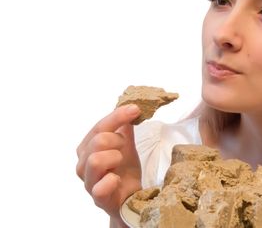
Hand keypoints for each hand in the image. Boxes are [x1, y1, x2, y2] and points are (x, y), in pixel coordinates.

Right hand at [76, 104, 142, 222]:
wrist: (130, 196)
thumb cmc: (124, 169)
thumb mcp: (125, 144)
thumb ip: (124, 127)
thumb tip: (129, 106)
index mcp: (87, 147)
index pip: (99, 126)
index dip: (117, 116)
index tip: (136, 109)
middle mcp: (83, 164)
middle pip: (97, 140)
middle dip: (117, 139)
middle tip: (124, 147)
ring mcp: (88, 182)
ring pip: (95, 160)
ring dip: (115, 157)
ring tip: (120, 162)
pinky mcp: (98, 198)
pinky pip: (100, 187)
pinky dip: (111, 180)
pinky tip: (118, 179)